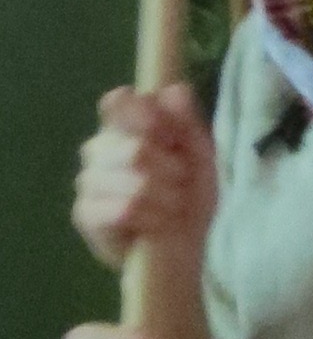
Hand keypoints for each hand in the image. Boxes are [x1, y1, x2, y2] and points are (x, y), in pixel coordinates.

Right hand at [74, 87, 215, 270]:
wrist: (183, 249)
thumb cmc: (188, 199)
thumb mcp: (201, 159)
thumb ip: (188, 124)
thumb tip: (177, 89)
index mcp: (123, 128)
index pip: (118, 102)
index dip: (147, 117)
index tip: (172, 138)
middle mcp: (98, 149)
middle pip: (136, 148)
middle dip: (173, 172)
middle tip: (180, 185)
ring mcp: (88, 182)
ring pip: (134, 182)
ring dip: (167, 199)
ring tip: (171, 208)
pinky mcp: (85, 214)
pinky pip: (124, 210)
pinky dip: (153, 219)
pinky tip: (156, 225)